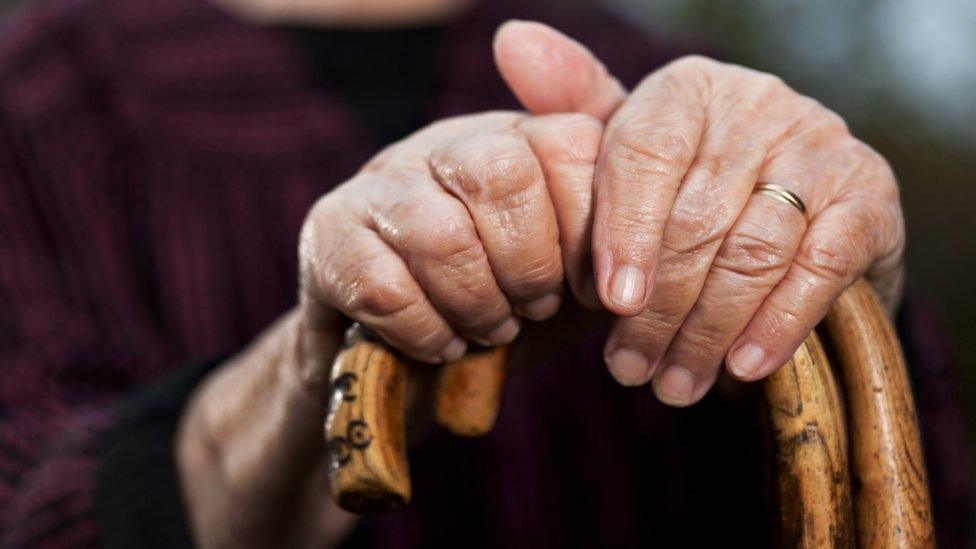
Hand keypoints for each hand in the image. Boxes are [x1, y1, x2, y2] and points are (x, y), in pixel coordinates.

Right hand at [176, 110, 603, 546]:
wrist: (408, 362)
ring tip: (488, 329)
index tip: (592, 288)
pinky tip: (440, 343)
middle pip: (501, 174)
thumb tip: (657, 221)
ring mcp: (381, 182)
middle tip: (533, 308)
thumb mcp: (578, 268)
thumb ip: (619, 226)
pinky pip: (384, 287)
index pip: (569, 144)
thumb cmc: (506, 304)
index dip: (591, 230)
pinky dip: (425, 332)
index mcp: (516, 138)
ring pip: (442, 234)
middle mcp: (446, 143)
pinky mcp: (328, 232)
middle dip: (529, 265)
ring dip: (477, 304)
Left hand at [495, 22, 905, 405]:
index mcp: (688, 90)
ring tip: (672, 383)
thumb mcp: (629, 153)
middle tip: (630, 368)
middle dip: (658, 308)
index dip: (623, 233)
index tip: (608, 302)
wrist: (796, 216)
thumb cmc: (689, 188)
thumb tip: (511, 41)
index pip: (645, 153)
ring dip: (707, 330)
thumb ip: (575, 110)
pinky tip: (742, 368)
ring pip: (752, 250)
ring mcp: (821, 146)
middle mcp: (758, 104)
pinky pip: (819, 267)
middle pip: (695, 216)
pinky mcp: (870, 197)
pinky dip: (778, 323)